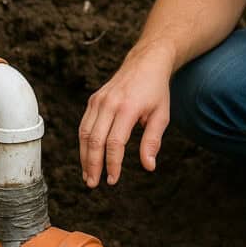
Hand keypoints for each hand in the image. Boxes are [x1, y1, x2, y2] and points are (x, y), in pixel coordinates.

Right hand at [79, 42, 172, 187]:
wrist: (146, 62)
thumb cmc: (156, 91)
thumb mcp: (162, 115)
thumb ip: (153, 141)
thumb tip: (148, 166)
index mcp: (127, 108)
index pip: (115, 142)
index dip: (112, 163)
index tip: (113, 180)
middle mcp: (109, 103)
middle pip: (94, 140)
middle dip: (92, 164)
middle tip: (93, 183)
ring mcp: (98, 100)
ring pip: (84, 133)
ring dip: (84, 156)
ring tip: (88, 175)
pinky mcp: (93, 100)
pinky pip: (84, 125)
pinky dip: (83, 142)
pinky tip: (87, 156)